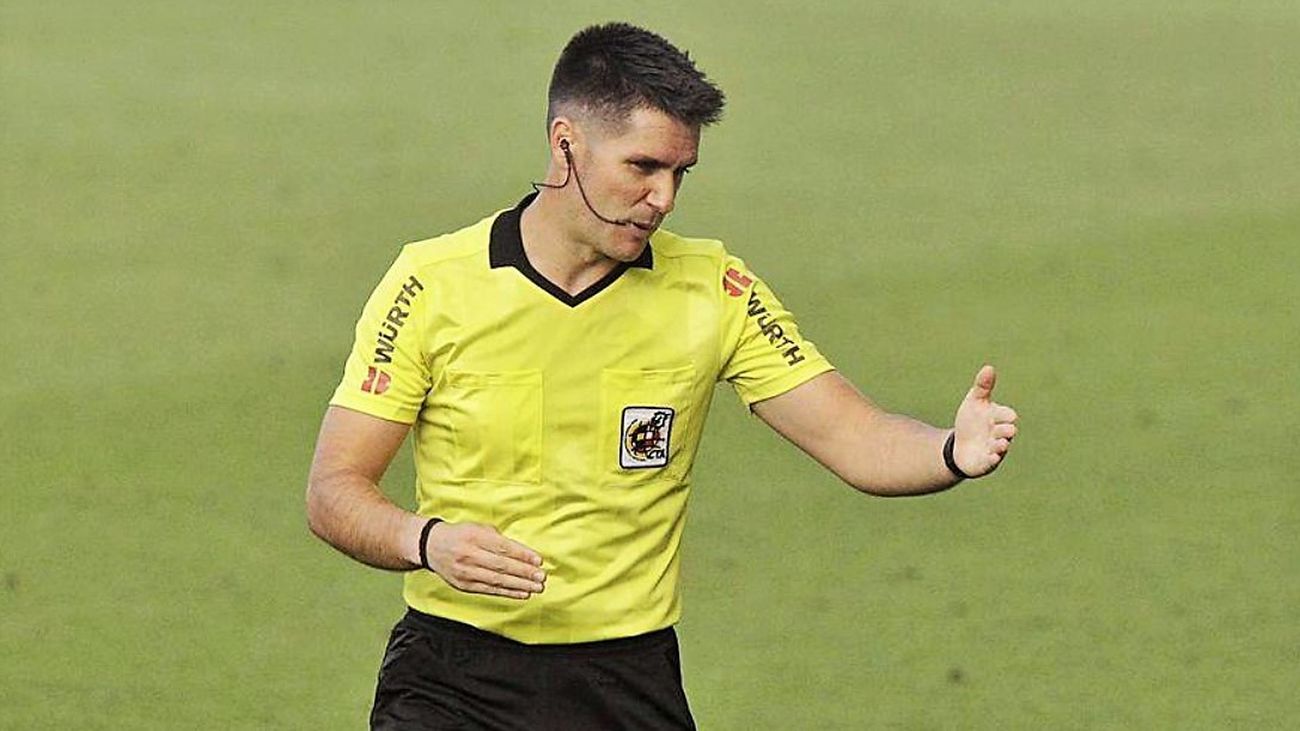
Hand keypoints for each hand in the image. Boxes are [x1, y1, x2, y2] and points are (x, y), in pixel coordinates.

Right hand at [421, 521, 546, 599]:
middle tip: (541, 577)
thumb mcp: (478, 528)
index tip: (538, 561)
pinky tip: (522, 593)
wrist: (431, 546)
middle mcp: (468, 555)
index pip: (503, 548)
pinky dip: (508, 592)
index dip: (522, 555)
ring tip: (536, 587)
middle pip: (501, 566)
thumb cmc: (461, 535)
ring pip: (497, 580)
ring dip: (519, 585)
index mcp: (474, 536)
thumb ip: (498, 538)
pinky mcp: (464, 585)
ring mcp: (465, 572)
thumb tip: (523, 553)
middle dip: (524, 573)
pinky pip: (489, 590)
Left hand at [952, 365, 1018, 477]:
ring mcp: (995, 449)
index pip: (1008, 415)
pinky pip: (992, 462)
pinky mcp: (987, 462)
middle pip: (1008, 431)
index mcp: (999, 418)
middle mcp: (1000, 434)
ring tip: (999, 443)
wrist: (960, 445)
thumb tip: (989, 367)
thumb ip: (982, 386)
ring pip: (1001, 447)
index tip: (1005, 415)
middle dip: (1005, 430)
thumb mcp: (974, 402)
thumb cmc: (970, 422)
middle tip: (1002, 430)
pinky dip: (992, 459)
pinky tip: (990, 456)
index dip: (1006, 414)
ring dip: (1000, 445)